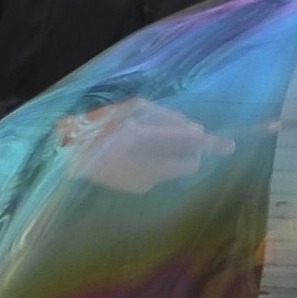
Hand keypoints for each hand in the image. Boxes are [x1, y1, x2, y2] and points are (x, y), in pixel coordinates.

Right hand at [57, 97, 216, 193]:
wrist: (68, 153)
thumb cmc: (101, 123)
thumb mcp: (132, 108)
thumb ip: (166, 118)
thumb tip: (197, 132)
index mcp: (139, 136)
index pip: (186, 142)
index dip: (209, 143)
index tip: (228, 146)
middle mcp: (142, 162)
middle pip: (189, 163)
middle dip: (194, 153)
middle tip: (185, 141)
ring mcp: (141, 180)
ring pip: (177, 170)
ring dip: (175, 157)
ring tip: (149, 144)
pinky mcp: (138, 189)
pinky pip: (162, 174)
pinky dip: (160, 164)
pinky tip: (139, 156)